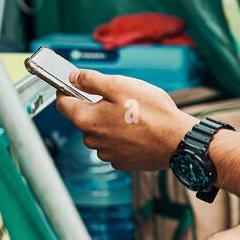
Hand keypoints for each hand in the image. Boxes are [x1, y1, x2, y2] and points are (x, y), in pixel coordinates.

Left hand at [55, 70, 193, 171]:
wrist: (177, 141)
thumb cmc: (152, 112)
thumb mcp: (120, 85)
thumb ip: (91, 80)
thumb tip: (74, 77)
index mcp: (87, 119)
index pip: (63, 104)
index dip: (66, 90)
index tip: (72, 84)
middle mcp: (92, 140)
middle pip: (84, 118)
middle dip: (96, 107)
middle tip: (119, 98)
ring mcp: (107, 153)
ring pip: (100, 133)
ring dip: (110, 123)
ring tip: (133, 115)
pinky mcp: (122, 162)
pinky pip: (115, 145)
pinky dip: (122, 137)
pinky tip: (138, 130)